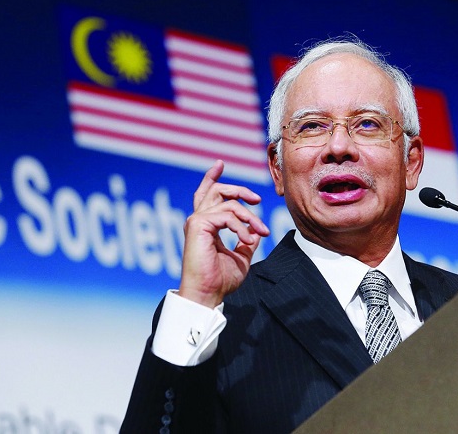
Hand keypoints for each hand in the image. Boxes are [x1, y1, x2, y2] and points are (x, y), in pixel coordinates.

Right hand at [178, 160, 270, 307]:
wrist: (207, 294)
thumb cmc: (220, 280)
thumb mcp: (241, 257)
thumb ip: (246, 241)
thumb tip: (256, 233)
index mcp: (205, 226)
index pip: (206, 195)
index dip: (212, 178)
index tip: (219, 164)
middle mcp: (198, 220)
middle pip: (217, 191)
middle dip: (239, 190)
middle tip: (257, 199)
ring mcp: (196, 221)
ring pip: (228, 204)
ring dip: (250, 218)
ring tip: (260, 233)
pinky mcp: (198, 225)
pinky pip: (227, 215)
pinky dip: (241, 226)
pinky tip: (247, 239)